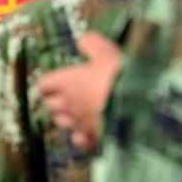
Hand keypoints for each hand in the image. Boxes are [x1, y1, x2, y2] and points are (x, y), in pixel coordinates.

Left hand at [35, 31, 120, 150]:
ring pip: (61, 123)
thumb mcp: (106, 51)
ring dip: (67, 119)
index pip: (43, 85)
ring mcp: (77, 122)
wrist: (138, 103)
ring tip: (78, 113)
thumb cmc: (118, 74)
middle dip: (56, 102)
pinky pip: (77, 140)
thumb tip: (83, 41)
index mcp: (65, 81)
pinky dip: (80, 137)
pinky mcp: (91, 137)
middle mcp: (66, 103)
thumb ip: (92, 44)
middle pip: (50, 105)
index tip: (55, 83)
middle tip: (68, 97)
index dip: (48, 84)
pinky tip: (88, 132)